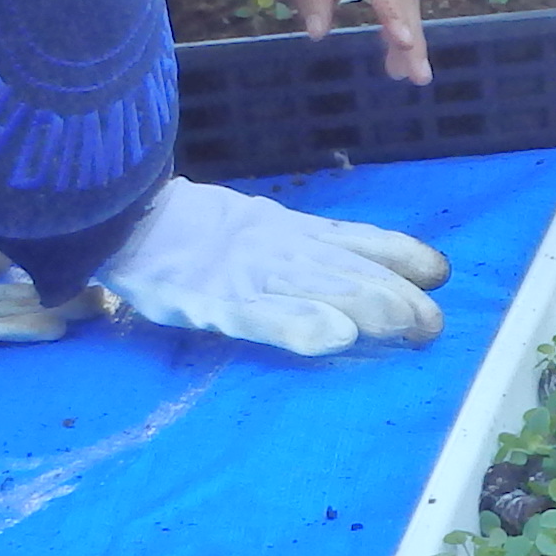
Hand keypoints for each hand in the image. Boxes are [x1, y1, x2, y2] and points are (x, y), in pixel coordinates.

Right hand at [97, 176, 446, 355]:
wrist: (116, 217)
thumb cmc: (187, 232)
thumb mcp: (254, 228)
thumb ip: (298, 246)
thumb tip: (351, 273)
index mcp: (286, 231)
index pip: (353, 240)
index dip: (398, 253)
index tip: (438, 270)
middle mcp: (277, 249)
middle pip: (347, 271)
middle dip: (395, 296)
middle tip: (433, 324)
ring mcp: (247, 275)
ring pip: (319, 289)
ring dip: (368, 306)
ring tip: (408, 324)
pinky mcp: (211, 303)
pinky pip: (261, 317)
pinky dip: (299, 326)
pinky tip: (332, 337)